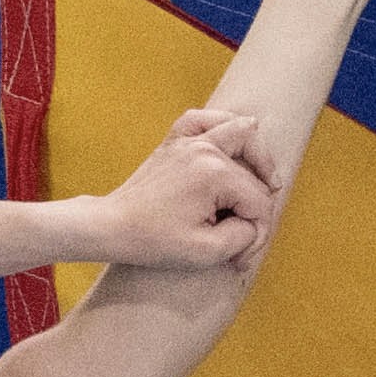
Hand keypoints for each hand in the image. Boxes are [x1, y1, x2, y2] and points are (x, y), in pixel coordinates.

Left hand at [75, 102, 283, 275]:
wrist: (112, 227)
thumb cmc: (153, 240)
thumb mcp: (206, 252)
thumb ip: (242, 237)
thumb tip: (253, 224)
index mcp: (215, 173)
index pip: (258, 202)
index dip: (256, 234)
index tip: (240, 258)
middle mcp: (205, 149)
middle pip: (254, 172)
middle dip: (257, 207)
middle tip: (247, 233)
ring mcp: (188, 141)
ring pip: (241, 130)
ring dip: (257, 154)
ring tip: (263, 178)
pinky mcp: (175, 141)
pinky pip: (204, 118)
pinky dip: (221, 125)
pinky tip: (229, 144)